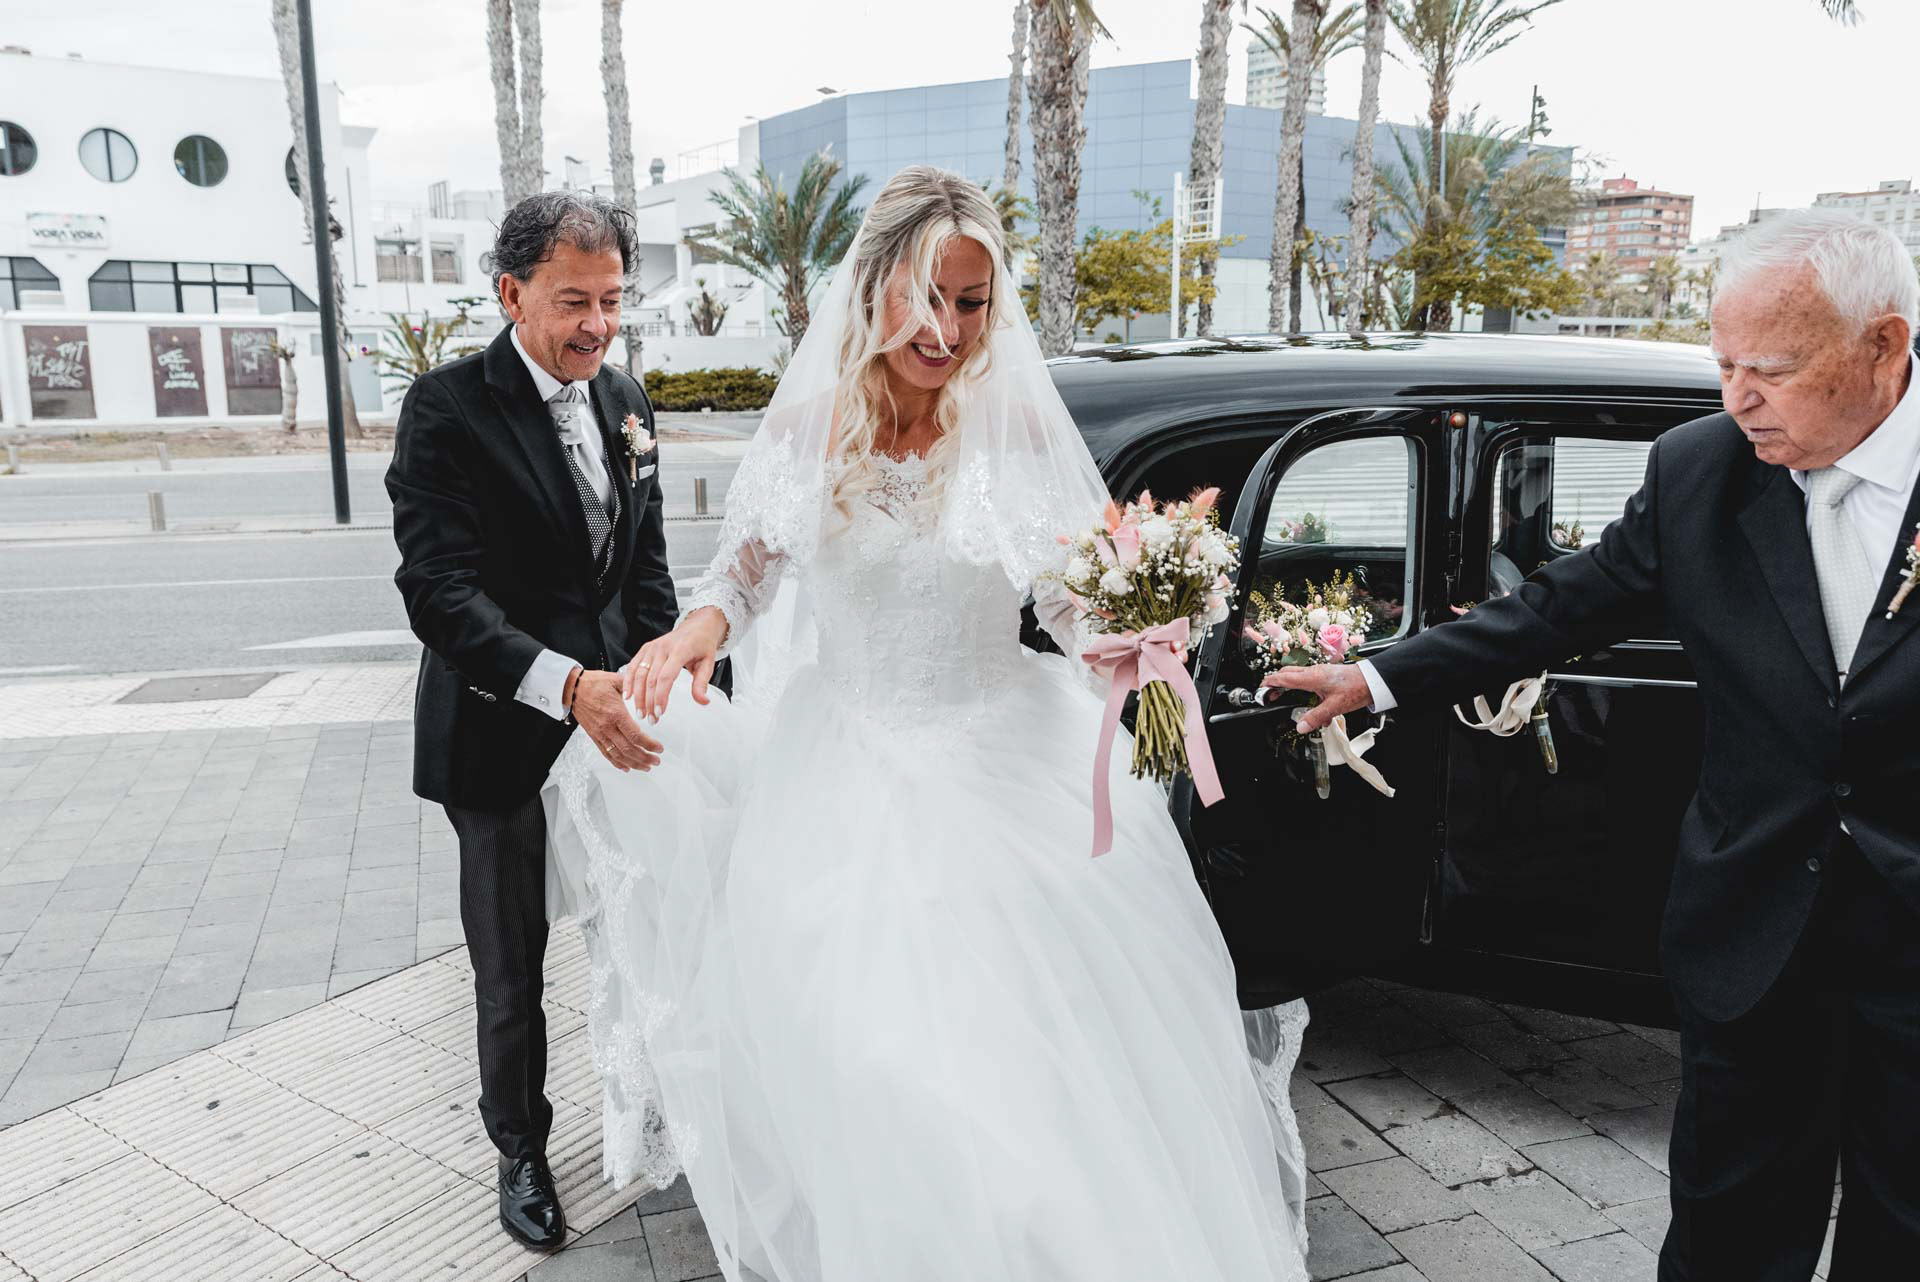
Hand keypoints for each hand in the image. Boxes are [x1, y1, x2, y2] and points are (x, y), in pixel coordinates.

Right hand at [571, 670, 663, 771]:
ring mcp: (600, 733)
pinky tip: (627, 767)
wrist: (573, 689)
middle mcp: (607, 727)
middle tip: (656, 761)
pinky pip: (606, 754)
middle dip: (645, 758)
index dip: (649, 745)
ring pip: (618, 755)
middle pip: (629, 749)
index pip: (635, 735)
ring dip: (634, 763)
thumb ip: (634, 687)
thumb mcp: (616, 681)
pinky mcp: (594, 737)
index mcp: (616, 713)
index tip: (659, 748)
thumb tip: (650, 689)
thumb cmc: (593, 683)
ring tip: (646, 767)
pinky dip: (617, 763)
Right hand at [622, 606, 727, 720]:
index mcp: (680, 650)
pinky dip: (628, 681)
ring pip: (639, 674)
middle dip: (649, 702)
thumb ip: (702, 683)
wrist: (696, 627)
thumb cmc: (702, 645)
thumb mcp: (708, 663)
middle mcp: (663, 648)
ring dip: (638, 696)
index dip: (661, 696)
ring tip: (640, 713)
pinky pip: (633, 666)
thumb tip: (703, 702)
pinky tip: (627, 696)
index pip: (666, 677)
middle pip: (651, 678)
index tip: (660, 713)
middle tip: (651, 719)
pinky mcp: (645, 648)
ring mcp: (652, 647)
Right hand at [1261, 664, 1372, 732]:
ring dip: (1293, 687)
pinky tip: (1319, 709)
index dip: (1270, 682)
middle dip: (1277, 682)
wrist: (1374, 680)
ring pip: (1300, 677)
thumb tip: (1300, 727)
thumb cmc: (1356, 689)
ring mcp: (1322, 672)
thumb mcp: (1334, 707)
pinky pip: (1312, 681)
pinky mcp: (1329, 676)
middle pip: (1289, 674)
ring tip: (1290, 700)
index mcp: (1312, 678)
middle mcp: (1314, 672)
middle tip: (1270, 693)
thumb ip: (1316, 717)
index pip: (1284, 678)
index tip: (1261, 687)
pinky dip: (1308, 692)